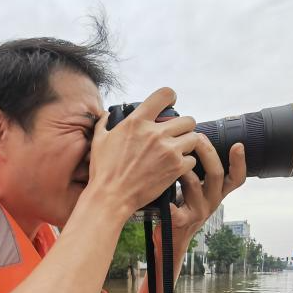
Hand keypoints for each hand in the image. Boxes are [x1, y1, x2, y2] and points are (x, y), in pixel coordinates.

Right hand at [89, 87, 199, 217]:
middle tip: (175, 136)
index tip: (170, 105)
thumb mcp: (98, 141)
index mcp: (137, 122)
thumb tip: (106, 114)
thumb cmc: (103, 171)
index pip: (164, 94)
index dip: (170, 98)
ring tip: (177, 153)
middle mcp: (155, 133)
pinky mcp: (175, 167)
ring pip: (194, 138)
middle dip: (183, 127)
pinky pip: (192, 159)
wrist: (111, 197)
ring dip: (187, 145)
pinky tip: (174, 168)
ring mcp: (168, 150)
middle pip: (188, 119)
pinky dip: (185, 164)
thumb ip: (104, 123)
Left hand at [170, 133, 245, 238]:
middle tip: (198, 137)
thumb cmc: (182, 207)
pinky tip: (166, 200)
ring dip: (184, 168)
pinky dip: (171, 205)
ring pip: (195, 184)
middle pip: (217, 174)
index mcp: (217, 192)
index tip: (238, 145)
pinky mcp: (183, 221)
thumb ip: (199, 171)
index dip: (239, 162)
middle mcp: (212, 201)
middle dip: (207, 153)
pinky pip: (177, 211)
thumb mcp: (196, 189)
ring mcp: (198, 211)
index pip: (236, 178)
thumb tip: (196, 141)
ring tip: (173, 156)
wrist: (173, 238)